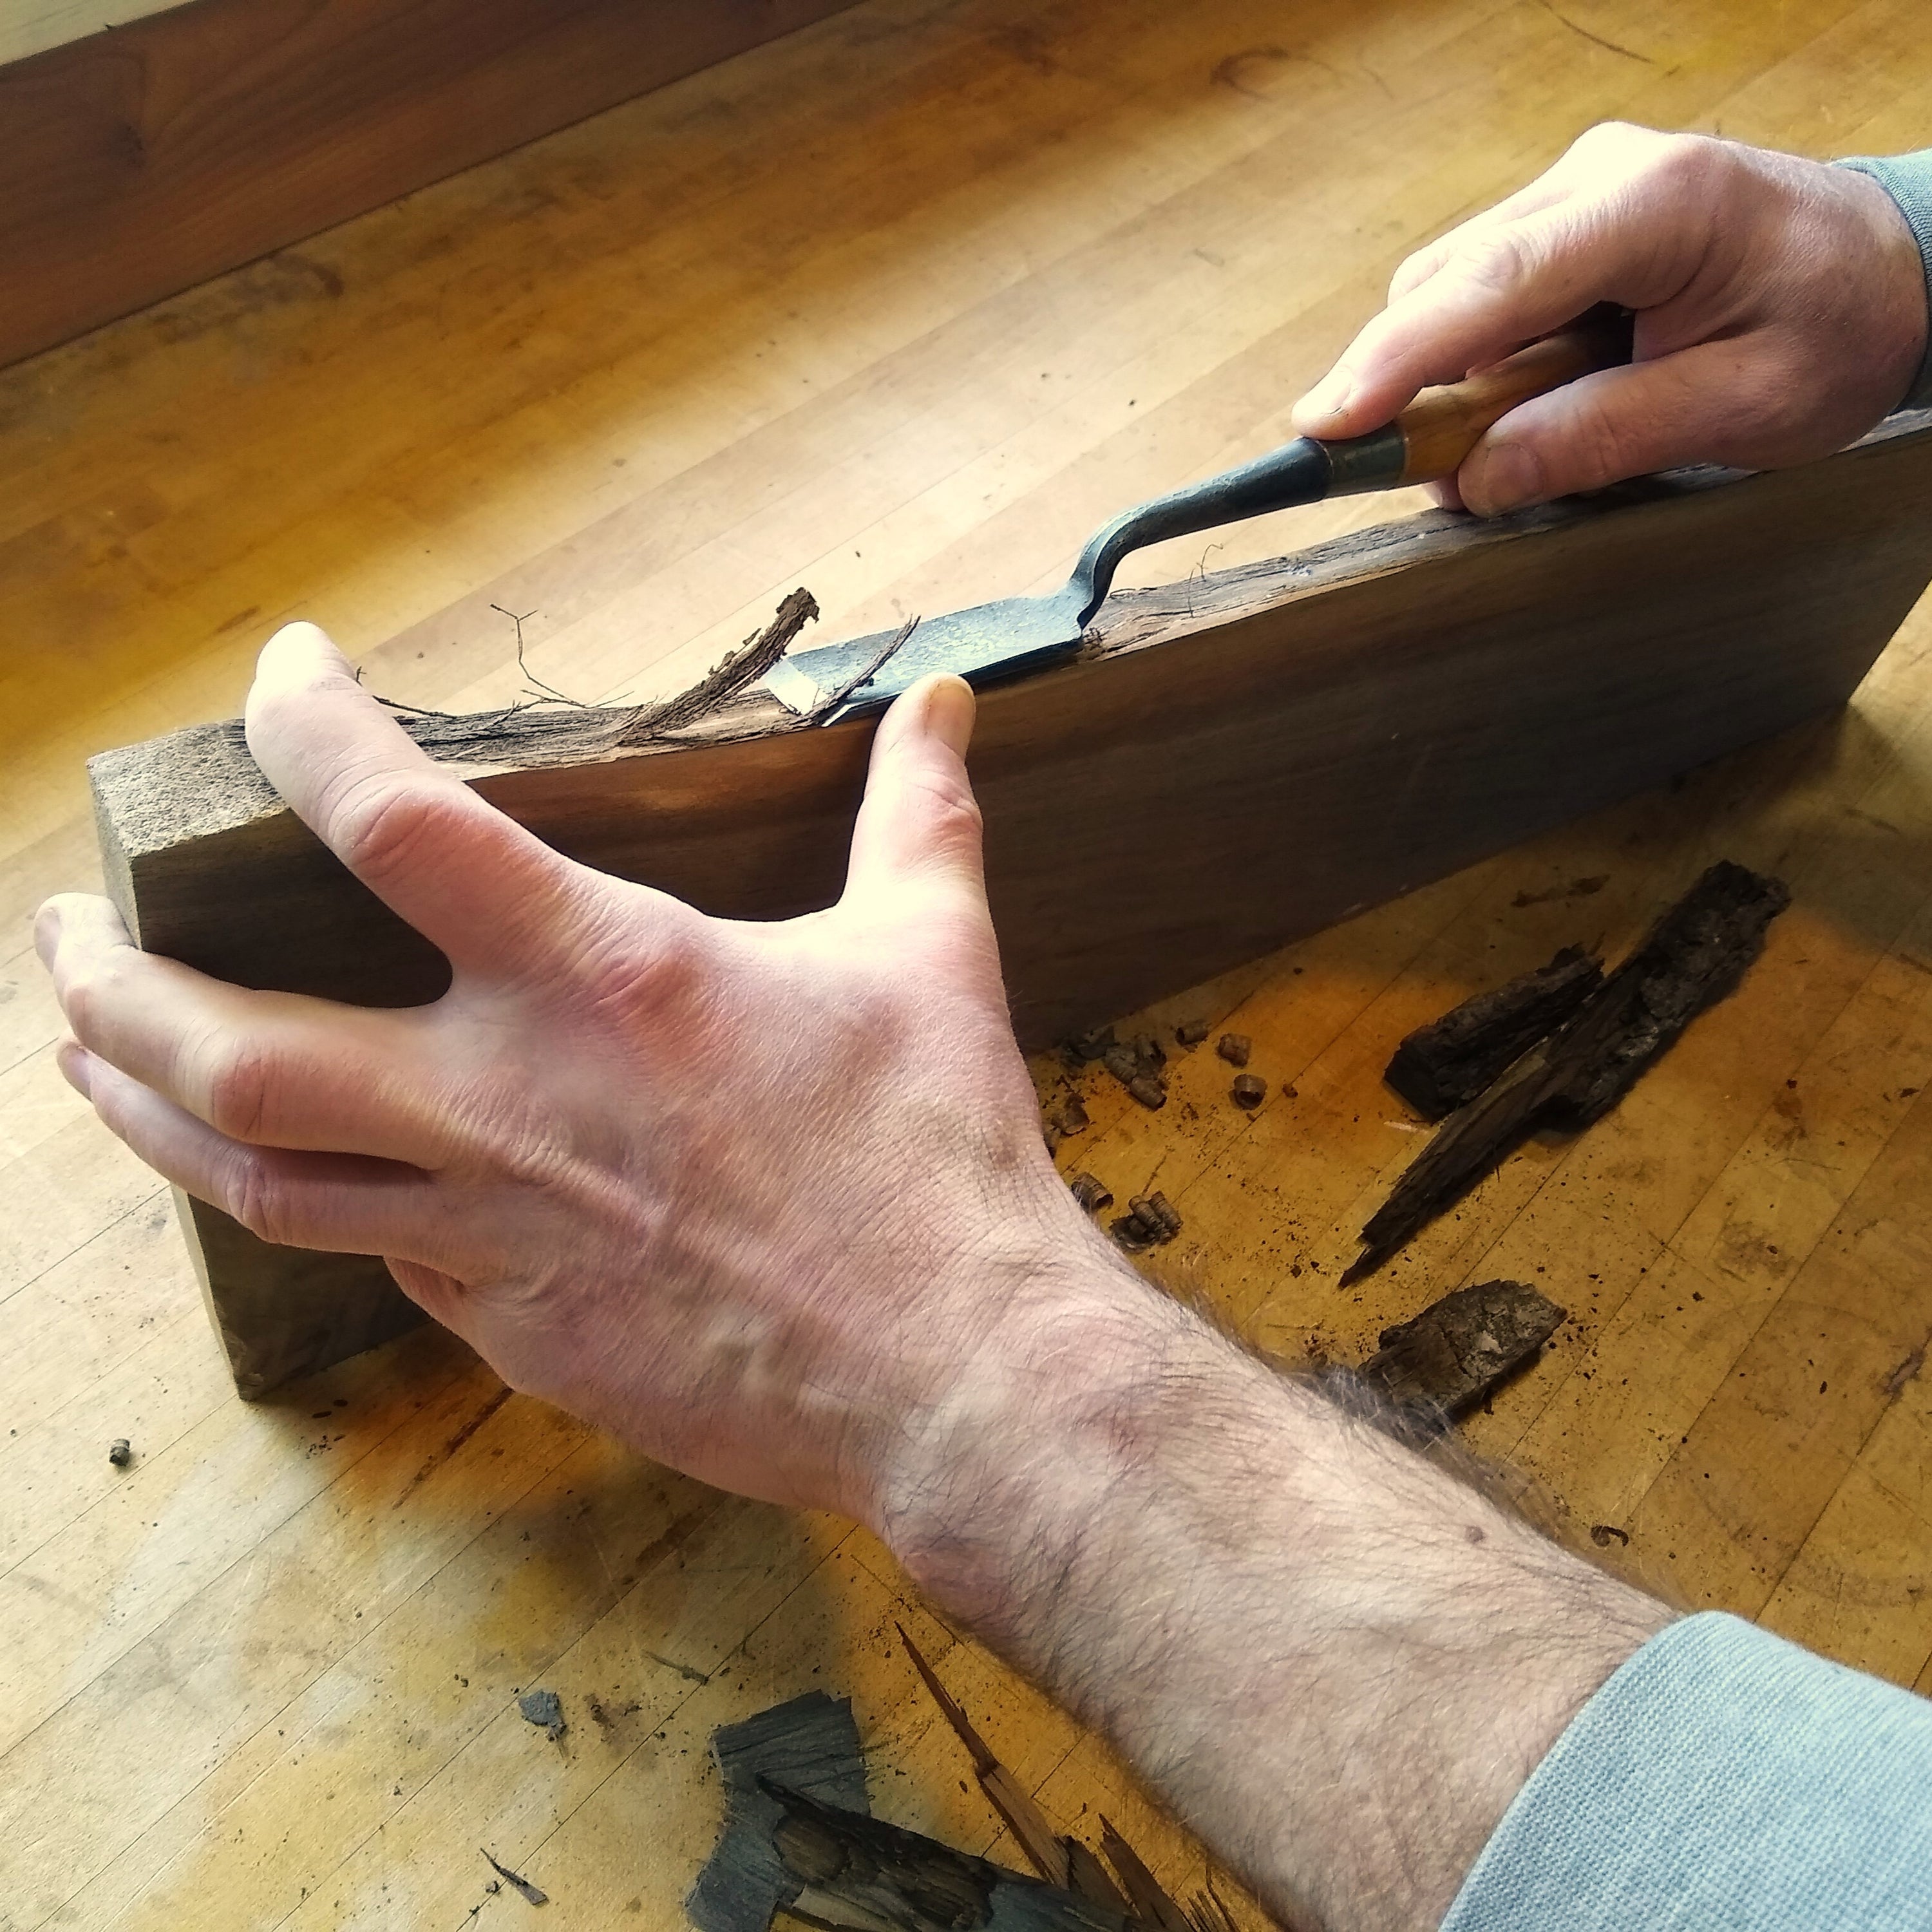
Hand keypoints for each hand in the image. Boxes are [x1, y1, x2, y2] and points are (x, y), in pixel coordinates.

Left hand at [37, 624, 1105, 1520]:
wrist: (949, 1371)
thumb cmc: (934, 1155)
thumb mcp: (929, 952)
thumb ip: (917, 812)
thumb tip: (952, 701)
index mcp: (600, 977)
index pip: (387, 818)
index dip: (303, 724)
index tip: (282, 673)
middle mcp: (508, 1104)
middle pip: (229, 1049)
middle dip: (110, 986)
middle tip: (65, 935)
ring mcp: (493, 1235)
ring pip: (251, 1181)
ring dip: (141, 1113)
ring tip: (89, 1060)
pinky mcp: (514, 1329)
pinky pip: (384, 1262)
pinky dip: (335, 1208)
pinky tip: (327, 1183)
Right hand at [1292, 122, 1928, 513]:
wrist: (1897, 270)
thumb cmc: (1837, 329)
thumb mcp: (1742, 407)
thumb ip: (1604, 437)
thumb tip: (1477, 480)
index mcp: (1658, 203)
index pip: (1492, 283)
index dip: (1398, 360)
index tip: (1326, 424)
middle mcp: (1600, 175)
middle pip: (1447, 281)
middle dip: (1407, 385)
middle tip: (1417, 480)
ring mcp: (1577, 189)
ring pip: (1450, 288)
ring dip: (1445, 381)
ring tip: (1494, 450)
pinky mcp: (1568, 219)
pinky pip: (1482, 294)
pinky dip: (1476, 363)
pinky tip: (1519, 404)